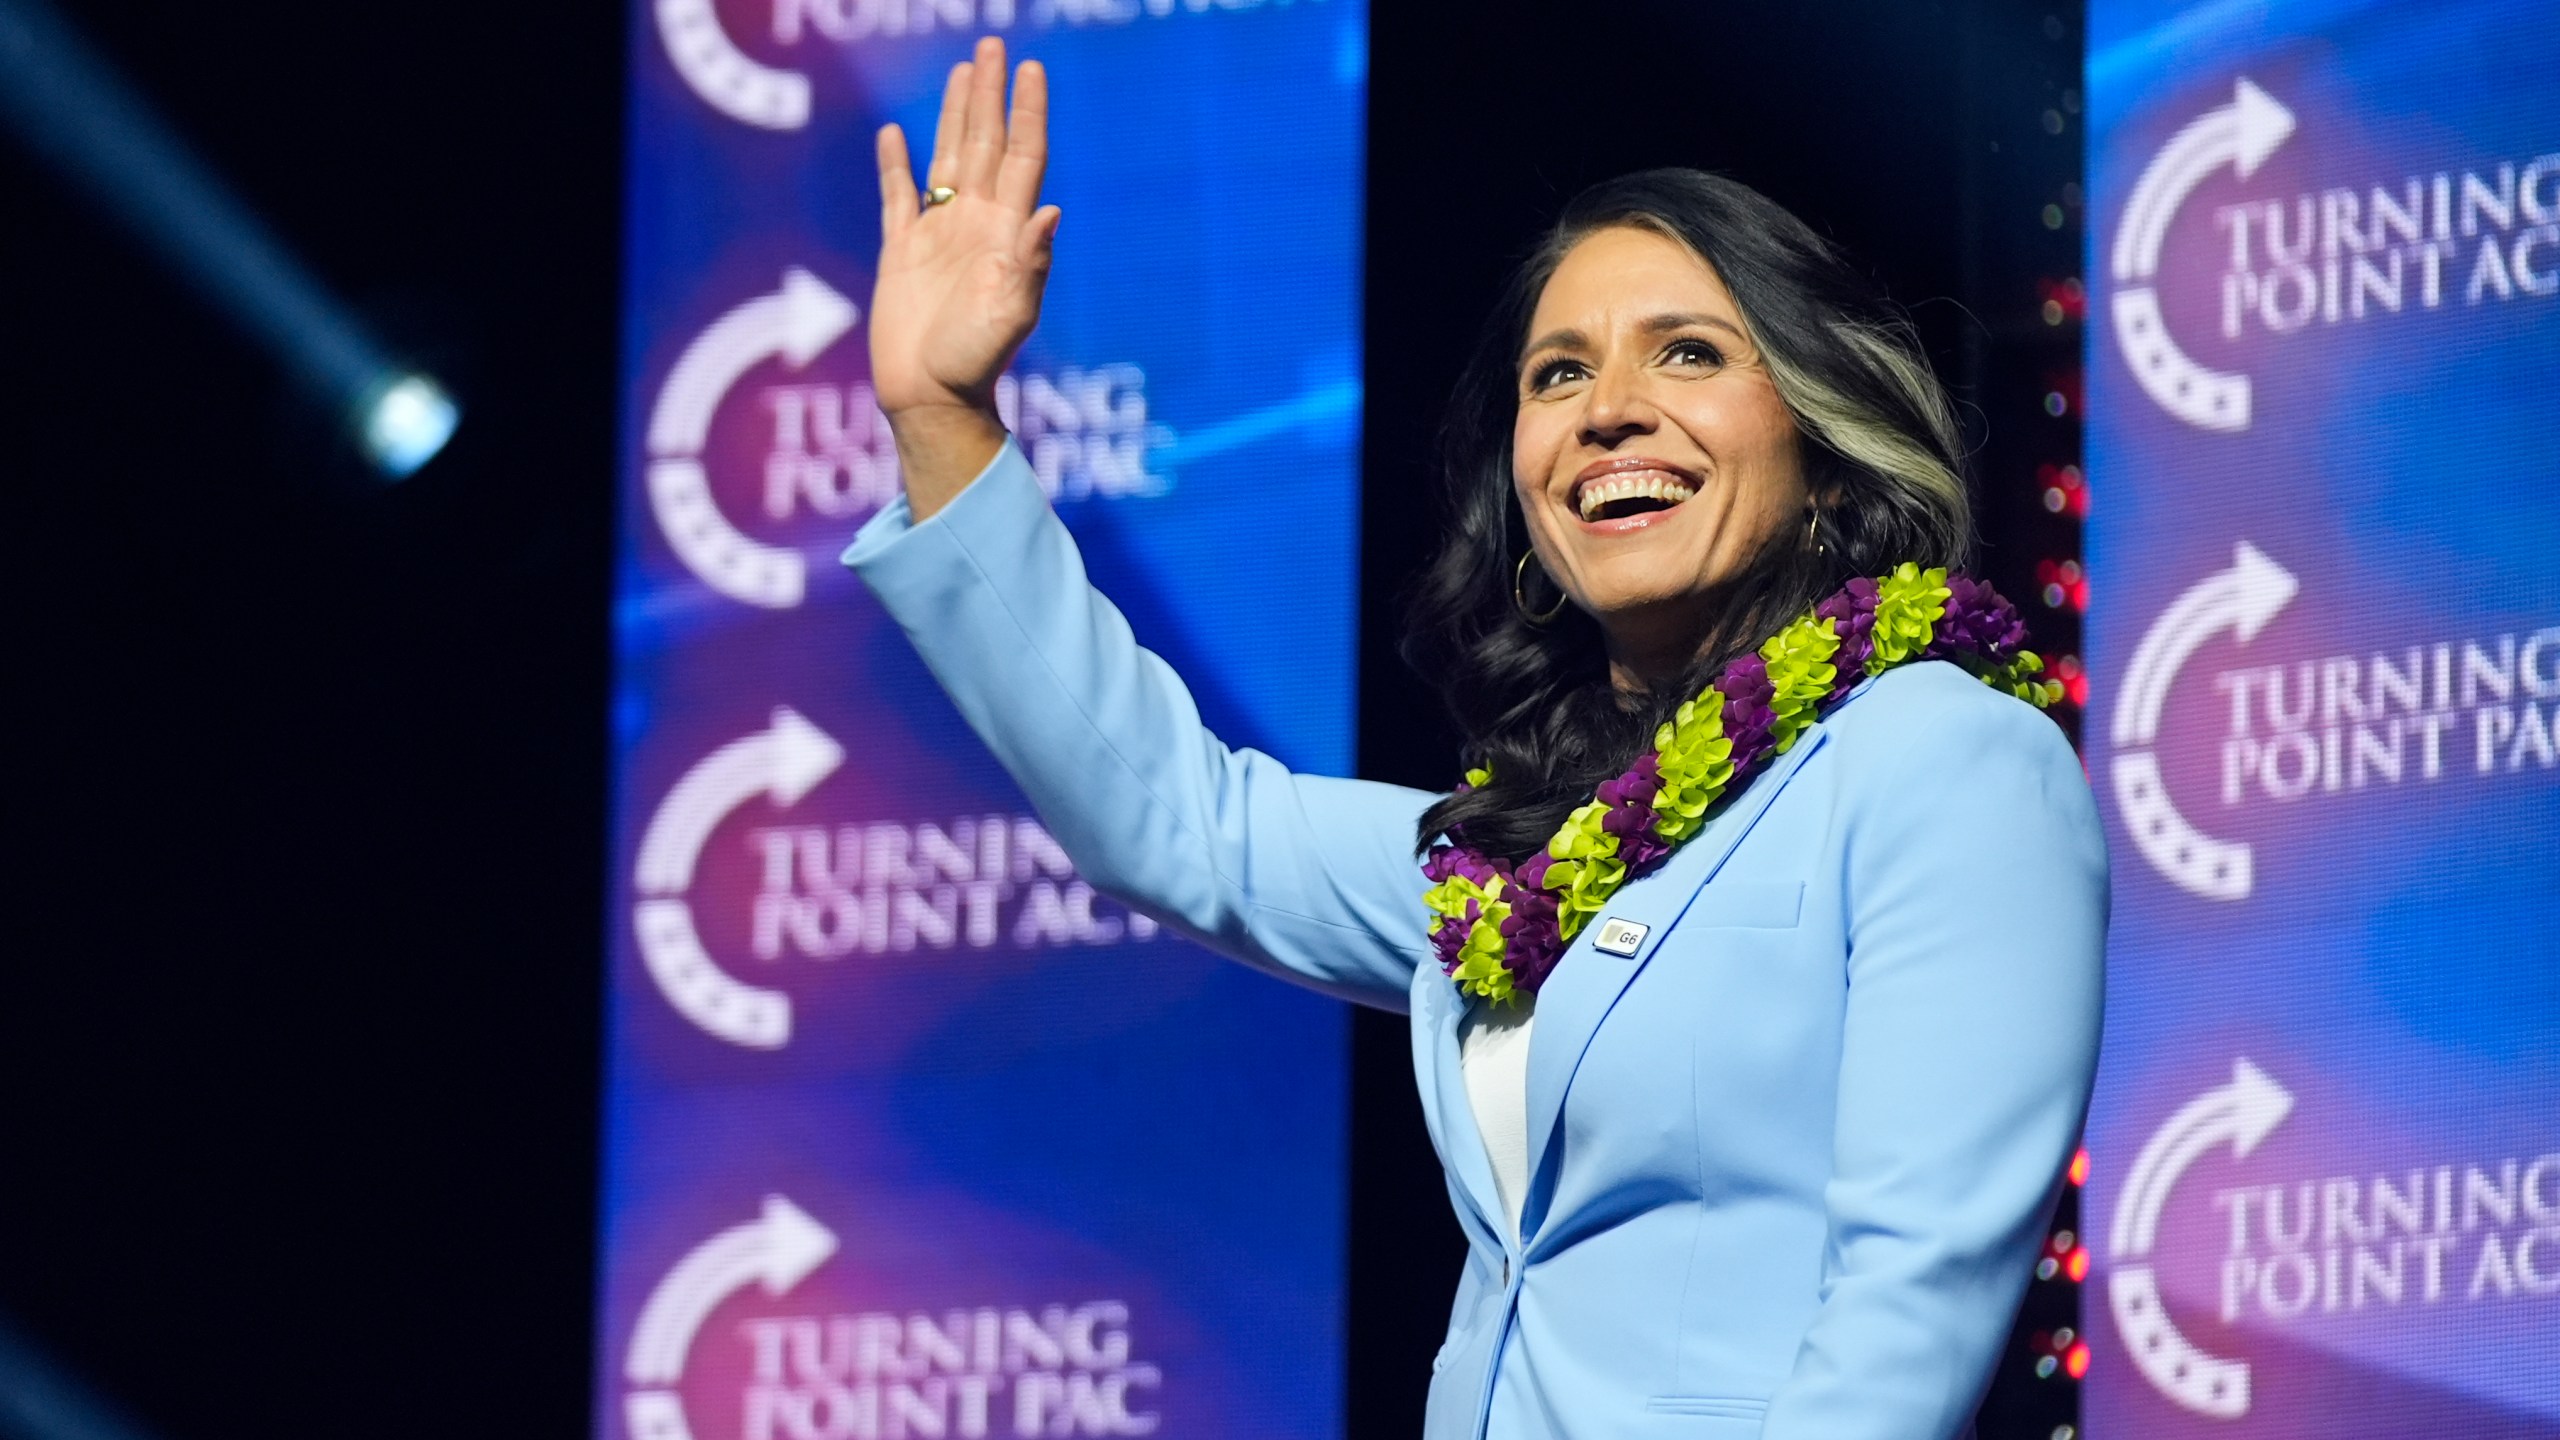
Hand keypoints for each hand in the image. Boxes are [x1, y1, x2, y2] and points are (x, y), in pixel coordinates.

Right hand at [870, 37, 1059, 514]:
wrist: (931, 398)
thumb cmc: (973, 364)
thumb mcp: (1010, 316)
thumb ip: (1029, 265)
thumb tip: (1051, 212)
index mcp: (1005, 233)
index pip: (1023, 158)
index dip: (1027, 113)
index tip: (1030, 70)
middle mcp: (976, 224)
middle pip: (987, 144)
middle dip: (990, 95)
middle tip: (992, 46)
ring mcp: (939, 235)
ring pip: (948, 158)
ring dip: (956, 115)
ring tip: (962, 72)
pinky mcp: (902, 253)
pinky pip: (899, 197)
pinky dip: (895, 165)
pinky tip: (894, 134)